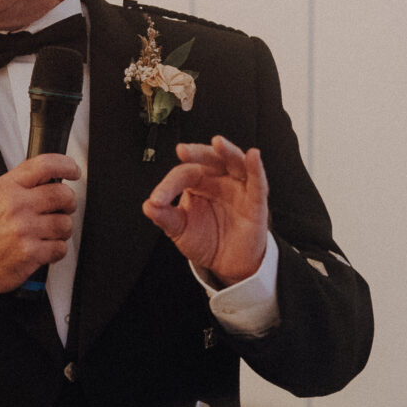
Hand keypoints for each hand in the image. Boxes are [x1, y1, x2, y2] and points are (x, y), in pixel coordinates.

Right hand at [0, 153, 81, 299]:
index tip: (73, 170)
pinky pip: (60, 248)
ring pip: (65, 223)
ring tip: (49, 233)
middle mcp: (17, 206)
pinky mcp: (31, 253)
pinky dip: (56, 250)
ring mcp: (25, 230)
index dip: (66, 165)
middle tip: (64, 207)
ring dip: (62, 230)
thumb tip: (45, 178)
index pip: (44, 165)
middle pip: (62, 194)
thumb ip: (17, 186)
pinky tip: (44, 248)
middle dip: (68, 202)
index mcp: (6, 188)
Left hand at [143, 135, 270, 285]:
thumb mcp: (180, 230)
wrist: (228, 264)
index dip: (168, 185)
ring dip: (228, 151)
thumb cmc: (206, 241)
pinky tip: (252, 156)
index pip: (183, 174)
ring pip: (235, 162)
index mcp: (198, 183)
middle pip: (209, 159)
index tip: (157, 200)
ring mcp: (238, 188)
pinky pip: (258, 182)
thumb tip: (147, 206)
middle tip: (182, 151)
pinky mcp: (256, 201)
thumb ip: (165, 217)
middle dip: (196, 153)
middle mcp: (218, 180)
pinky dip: (256, 168)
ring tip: (218, 142)